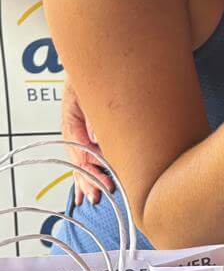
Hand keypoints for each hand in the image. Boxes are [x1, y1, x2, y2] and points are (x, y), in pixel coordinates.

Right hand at [61, 82, 112, 205]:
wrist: (86, 72)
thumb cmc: (89, 82)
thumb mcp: (90, 96)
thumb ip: (94, 117)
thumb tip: (96, 137)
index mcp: (72, 125)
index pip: (82, 154)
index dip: (94, 170)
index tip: (105, 180)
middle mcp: (71, 134)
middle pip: (79, 163)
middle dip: (90, 181)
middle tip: (100, 195)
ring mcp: (74, 136)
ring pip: (78, 164)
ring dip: (86, 182)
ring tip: (92, 198)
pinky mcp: (80, 136)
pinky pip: (80, 159)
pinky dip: (82, 175)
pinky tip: (82, 191)